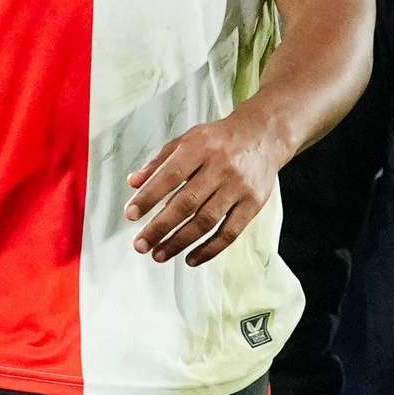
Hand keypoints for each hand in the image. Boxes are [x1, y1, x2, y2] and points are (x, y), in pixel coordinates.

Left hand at [127, 109, 285, 265]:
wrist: (263, 135)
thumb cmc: (218, 140)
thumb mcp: (186, 140)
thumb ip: (159, 162)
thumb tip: (132, 183)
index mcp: (199, 148)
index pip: (169, 176)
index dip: (148, 197)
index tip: (130, 215)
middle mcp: (220, 167)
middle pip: (186, 203)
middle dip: (160, 227)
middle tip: (140, 245)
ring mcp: (238, 187)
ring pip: (206, 221)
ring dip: (180, 242)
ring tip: (158, 254)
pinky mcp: (254, 203)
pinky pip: (230, 232)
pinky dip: (210, 249)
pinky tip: (191, 259)